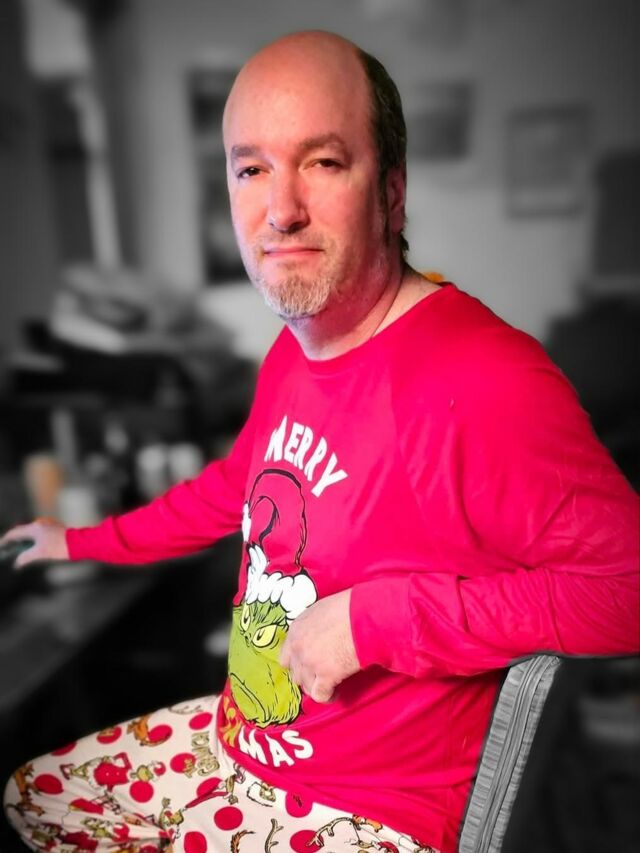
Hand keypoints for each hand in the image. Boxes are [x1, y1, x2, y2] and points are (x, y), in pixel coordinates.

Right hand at [0, 518, 68, 567]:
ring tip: (20, 549)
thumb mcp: (40, 554)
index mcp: (34, 528)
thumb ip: (26, 557)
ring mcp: (47, 524)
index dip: (6, 540)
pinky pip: (38, 532)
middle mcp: (40, 523)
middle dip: (15, 540)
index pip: (15, 533)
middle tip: (9, 549)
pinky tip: (33, 546)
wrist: (79, 542)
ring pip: (31, 531)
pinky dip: (33, 539)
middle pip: (22, 531)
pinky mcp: (53, 527)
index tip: (2, 546)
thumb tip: (17, 563)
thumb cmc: (59, 547)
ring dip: (24, 540)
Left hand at [280, 588, 360, 703]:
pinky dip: (328, 696)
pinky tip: (336, 693)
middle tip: (321, 676)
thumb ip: (312, 628)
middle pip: (295, 674)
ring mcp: (310, 662)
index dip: (298, 664)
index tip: (308, 667)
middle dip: (308, 676)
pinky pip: (320, 695)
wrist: (363, 615)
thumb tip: (315, 638)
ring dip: (317, 686)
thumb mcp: (321, 610)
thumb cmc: (348, 608)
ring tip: (330, 685)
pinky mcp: (326, 675)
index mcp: (296, 630)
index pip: (286, 657)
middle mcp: (299, 647)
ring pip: (306, 686)